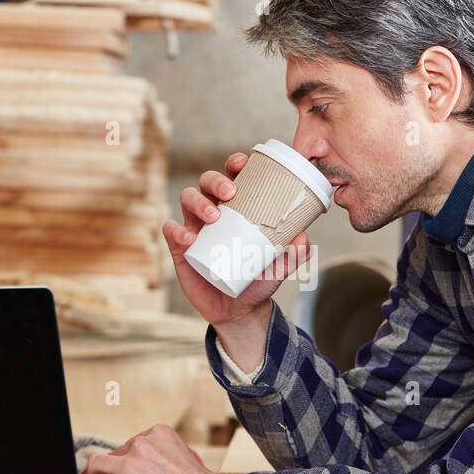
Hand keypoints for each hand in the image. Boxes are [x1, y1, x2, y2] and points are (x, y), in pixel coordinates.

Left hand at [75, 424, 226, 473]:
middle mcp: (142, 444)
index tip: (121, 470)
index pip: (129, 445)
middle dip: (108, 470)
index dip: (123, 461)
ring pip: (95, 467)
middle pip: (111, 455)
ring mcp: (130, 465)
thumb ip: (164, 460)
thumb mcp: (185, 460)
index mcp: (158, 434)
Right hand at [162, 152, 312, 330]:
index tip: (243, 163)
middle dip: (215, 179)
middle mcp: (213, 212)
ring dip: (198, 202)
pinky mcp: (179, 247)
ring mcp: (195, 227)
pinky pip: (171, 231)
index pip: (233, 177)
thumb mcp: (279, 269)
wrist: (238, 311)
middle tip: (230, 192)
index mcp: (237, 208)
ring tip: (213, 216)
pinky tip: (189, 238)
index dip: (235, 164)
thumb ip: (294, 256)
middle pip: (207, 182)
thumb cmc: (258, 281)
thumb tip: (303, 238)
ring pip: (187, 198)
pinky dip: (177, 230)